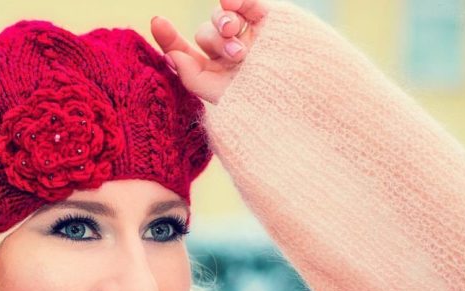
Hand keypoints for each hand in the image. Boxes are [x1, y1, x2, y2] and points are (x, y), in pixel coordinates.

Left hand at [150, 0, 268, 103]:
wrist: (307, 101)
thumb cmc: (264, 106)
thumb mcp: (221, 98)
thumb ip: (192, 77)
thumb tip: (171, 54)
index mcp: (216, 75)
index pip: (185, 53)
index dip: (170, 38)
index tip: (158, 22)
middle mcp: (231, 54)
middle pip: (205, 35)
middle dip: (215, 42)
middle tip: (237, 57)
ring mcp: (251, 36)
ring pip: (221, 18)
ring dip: (226, 25)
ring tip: (244, 47)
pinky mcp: (271, 20)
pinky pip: (246, 2)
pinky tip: (230, 1)